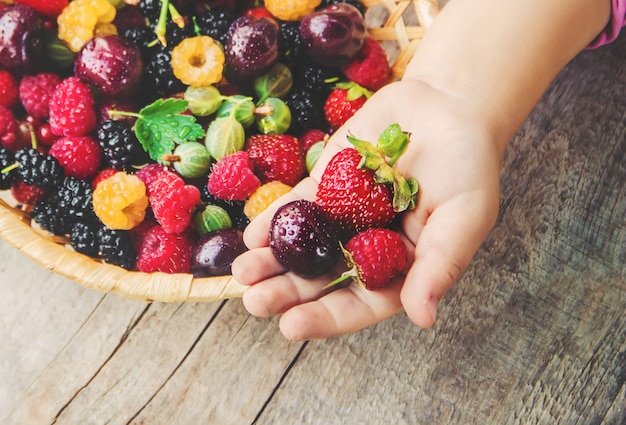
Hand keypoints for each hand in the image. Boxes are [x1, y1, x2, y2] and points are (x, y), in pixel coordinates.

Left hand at [231, 78, 502, 339]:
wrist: (447, 105)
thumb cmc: (467, 165)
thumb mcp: (464, 215)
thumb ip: (441, 264)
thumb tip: (423, 318)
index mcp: (400, 266)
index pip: (360, 303)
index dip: (326, 317)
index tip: (291, 326)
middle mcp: (365, 248)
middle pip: (322, 279)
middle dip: (287, 293)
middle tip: (254, 302)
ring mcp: (342, 217)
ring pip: (302, 247)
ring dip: (270, 262)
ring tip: (242, 273)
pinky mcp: (325, 185)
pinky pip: (296, 207)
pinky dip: (273, 221)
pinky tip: (251, 235)